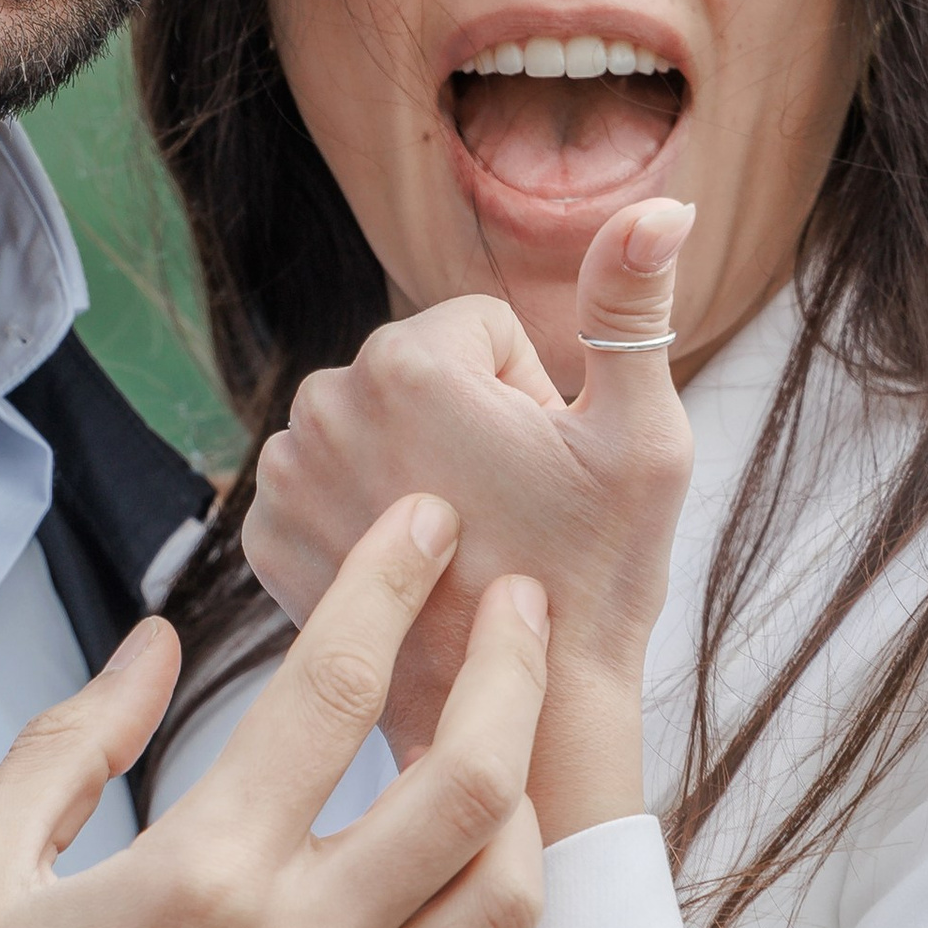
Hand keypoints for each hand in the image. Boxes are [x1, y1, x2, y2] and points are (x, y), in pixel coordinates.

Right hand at [0, 495, 549, 927]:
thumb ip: (72, 740)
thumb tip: (153, 647)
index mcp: (199, 876)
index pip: (333, 687)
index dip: (391, 583)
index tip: (422, 527)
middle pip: (468, 781)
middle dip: (511, 666)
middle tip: (516, 606)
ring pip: (504, 901)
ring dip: (519, 802)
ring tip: (500, 745)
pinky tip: (466, 891)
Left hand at [244, 200, 693, 832]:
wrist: (523, 723)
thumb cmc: (596, 577)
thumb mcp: (641, 436)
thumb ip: (634, 305)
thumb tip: (664, 204)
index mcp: (406, 361)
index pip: (481, 330)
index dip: (529, 398)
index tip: (539, 472)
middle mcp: (323, 403)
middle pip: (418, 373)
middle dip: (465, 426)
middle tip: (505, 514)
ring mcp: (284, 475)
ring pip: (371, 426)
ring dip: (411, 467)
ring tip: (460, 544)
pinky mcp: (263, 536)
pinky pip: (327, 482)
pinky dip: (362, 513)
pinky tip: (407, 571)